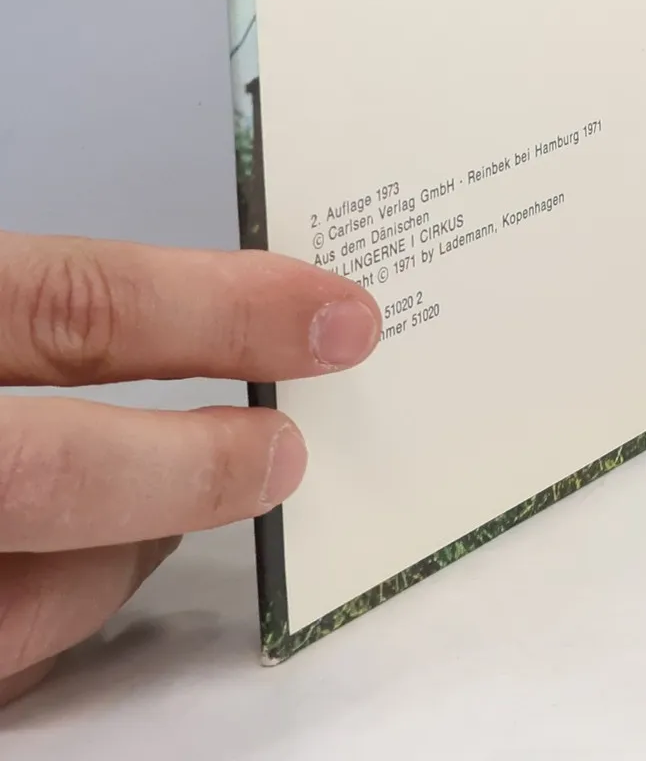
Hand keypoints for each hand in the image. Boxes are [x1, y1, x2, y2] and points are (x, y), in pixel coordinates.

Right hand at [0, 233, 379, 706]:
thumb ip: (37, 315)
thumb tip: (207, 317)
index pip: (79, 305)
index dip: (220, 309)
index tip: (338, 319)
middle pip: (52, 472)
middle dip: (190, 470)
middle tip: (285, 458)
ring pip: (27, 602)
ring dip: (116, 562)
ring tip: (161, 523)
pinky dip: (51, 616)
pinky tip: (72, 578)